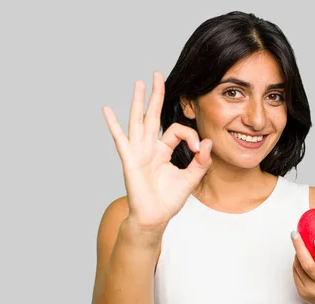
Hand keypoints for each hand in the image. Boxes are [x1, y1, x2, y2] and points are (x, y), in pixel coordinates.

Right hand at [102, 72, 212, 229]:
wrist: (154, 217)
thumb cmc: (168, 200)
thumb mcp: (191, 179)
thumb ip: (201, 162)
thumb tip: (207, 142)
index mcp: (163, 150)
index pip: (177, 131)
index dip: (190, 136)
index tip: (198, 149)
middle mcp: (149, 148)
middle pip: (153, 115)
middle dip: (156, 95)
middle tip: (157, 75)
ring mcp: (138, 152)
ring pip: (138, 121)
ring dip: (138, 101)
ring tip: (139, 83)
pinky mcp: (130, 160)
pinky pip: (120, 139)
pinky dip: (113, 124)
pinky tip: (107, 109)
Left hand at [290, 231, 314, 303]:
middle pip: (309, 267)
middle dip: (300, 248)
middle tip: (295, 233)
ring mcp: (312, 291)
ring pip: (299, 268)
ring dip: (296, 253)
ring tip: (297, 241)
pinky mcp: (302, 292)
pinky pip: (295, 272)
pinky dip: (295, 262)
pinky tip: (297, 254)